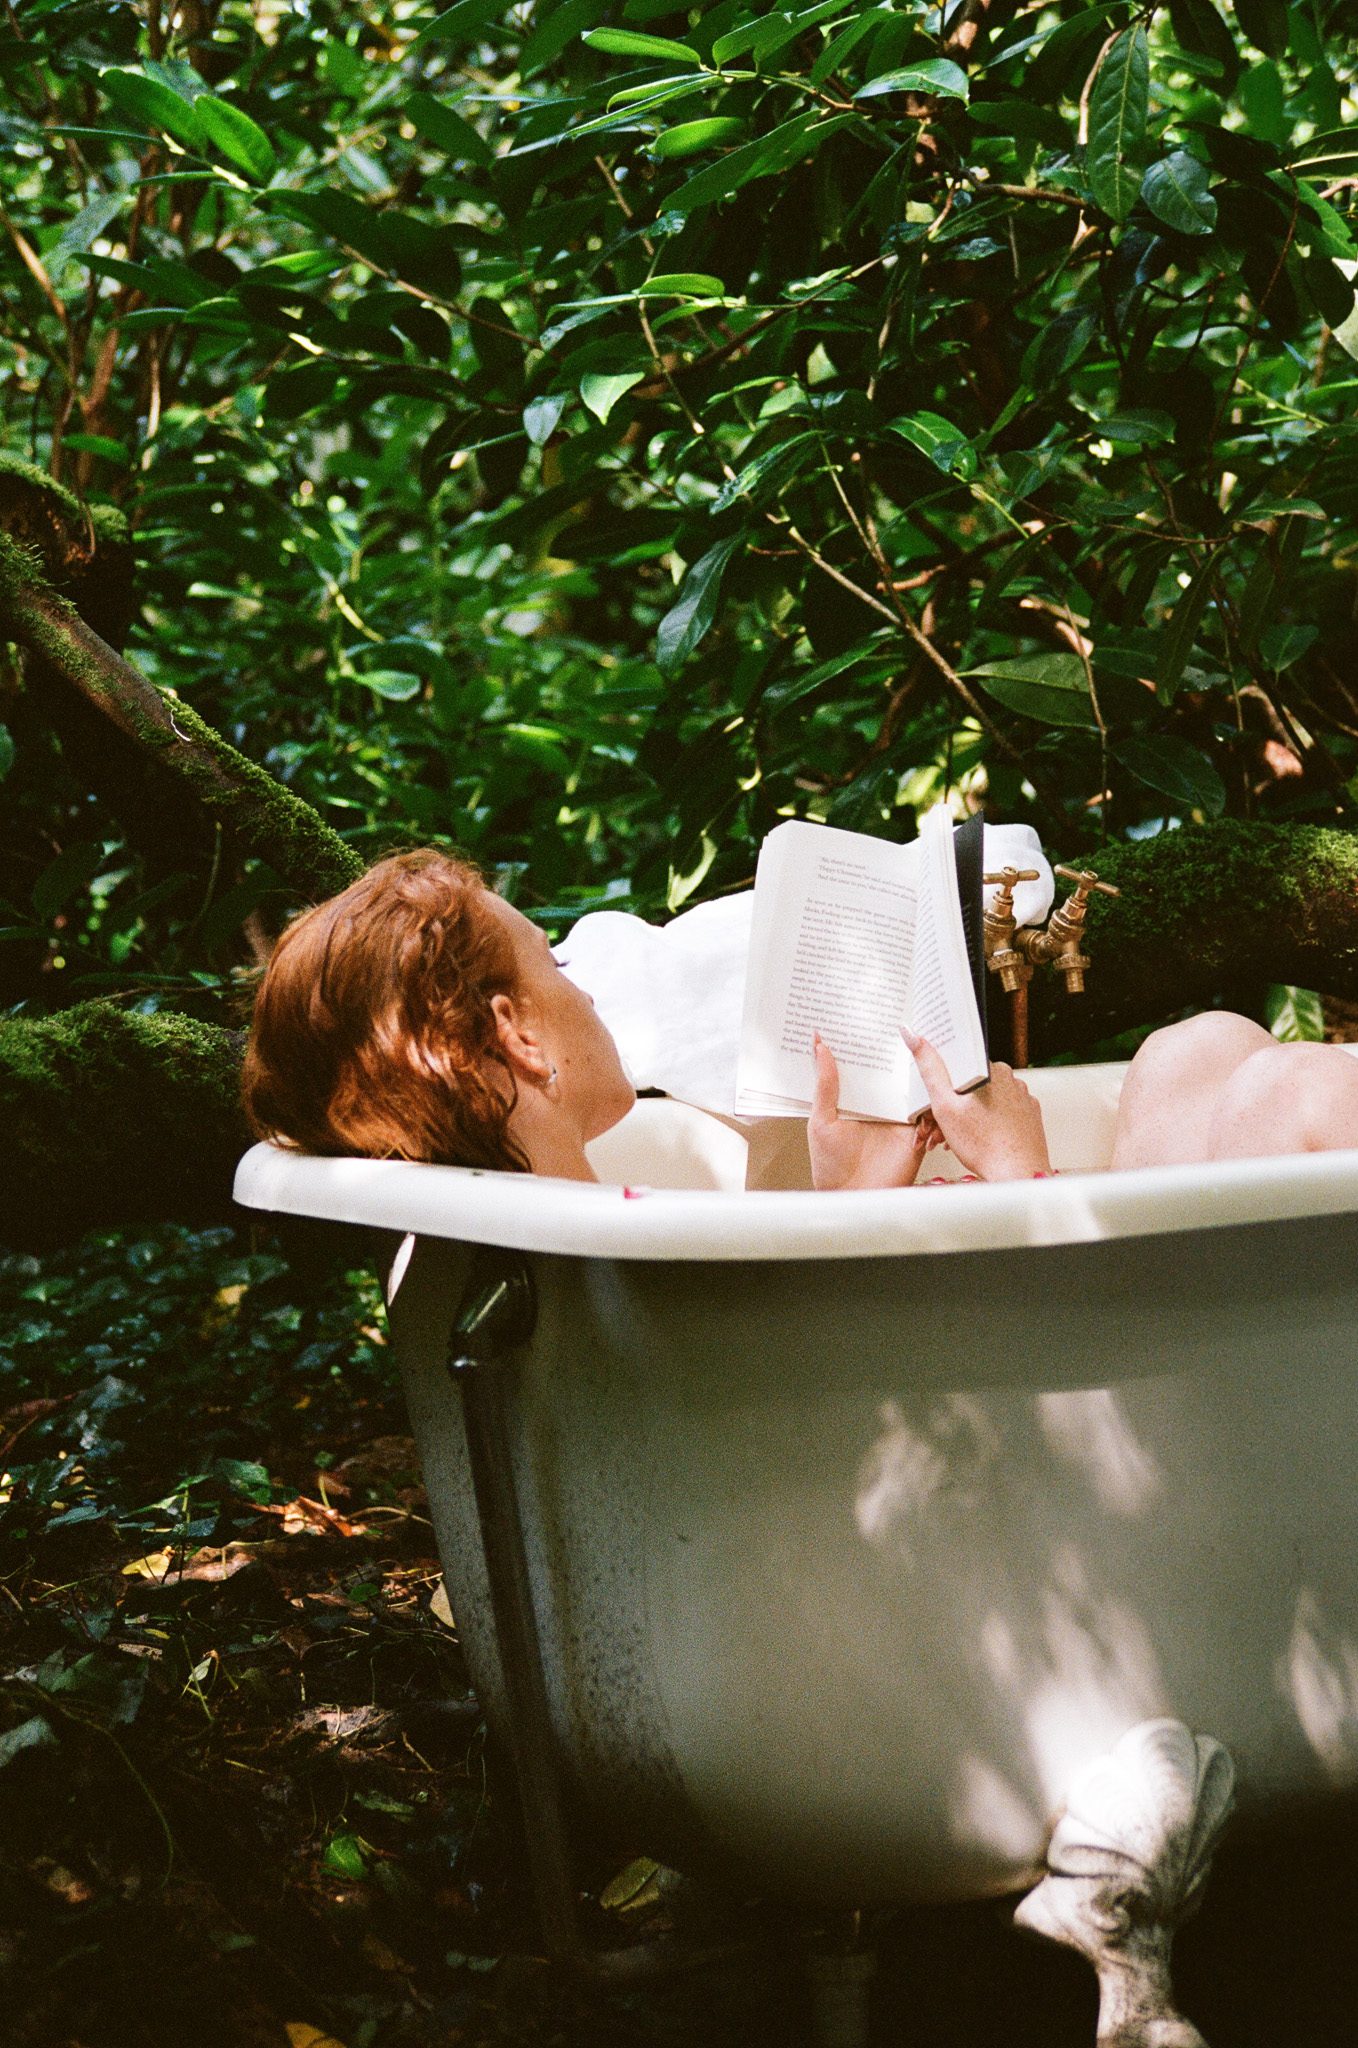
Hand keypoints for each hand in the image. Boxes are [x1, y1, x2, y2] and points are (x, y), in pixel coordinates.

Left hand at [808, 1034, 934, 1190]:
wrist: (853, 1200)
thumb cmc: (830, 1168)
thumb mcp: (821, 1121)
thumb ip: (825, 1084)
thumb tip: (819, 1045)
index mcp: (855, 1098)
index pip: (863, 1064)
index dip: (864, 1042)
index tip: (865, 1013)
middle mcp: (879, 1105)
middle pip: (893, 1071)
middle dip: (898, 1049)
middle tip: (902, 1019)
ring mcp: (899, 1117)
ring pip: (915, 1085)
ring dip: (920, 1069)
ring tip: (924, 1043)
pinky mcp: (916, 1132)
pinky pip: (930, 1109)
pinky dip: (933, 1098)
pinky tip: (931, 1083)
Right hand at [901, 1027, 1050, 1180]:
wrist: (1017, 1174)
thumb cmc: (983, 1144)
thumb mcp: (944, 1105)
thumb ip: (929, 1068)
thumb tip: (913, 1035)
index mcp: (989, 1068)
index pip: (958, 1064)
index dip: (941, 1082)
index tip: (934, 1098)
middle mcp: (1010, 1078)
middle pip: (970, 1085)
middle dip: (953, 1104)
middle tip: (940, 1128)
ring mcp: (1022, 1097)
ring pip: (986, 1100)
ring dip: (969, 1115)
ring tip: (958, 1139)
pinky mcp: (1029, 1115)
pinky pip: (1003, 1112)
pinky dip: (988, 1123)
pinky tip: (979, 1139)